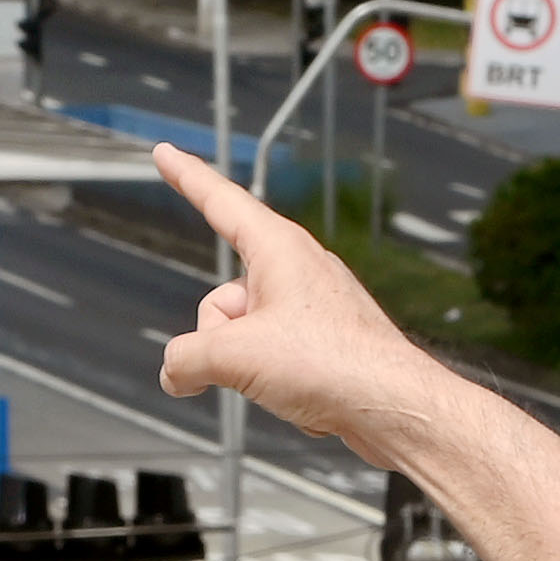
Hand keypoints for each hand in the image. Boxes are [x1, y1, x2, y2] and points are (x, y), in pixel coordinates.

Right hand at [148, 145, 452, 454]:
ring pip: (242, 330)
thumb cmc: (336, 364)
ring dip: (243, 362)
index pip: (220, 201)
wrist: (393, 406)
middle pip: (221, 296)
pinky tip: (296, 392)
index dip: (186, 176)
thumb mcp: (233, 357)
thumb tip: (175, 372)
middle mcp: (297, 270)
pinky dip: (269, 375)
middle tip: (244, 362)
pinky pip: (270, 352)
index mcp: (279, 249)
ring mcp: (311, 306)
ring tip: (281, 380)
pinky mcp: (322, 339)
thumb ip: (185, 358)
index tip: (166, 154)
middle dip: (216, 336)